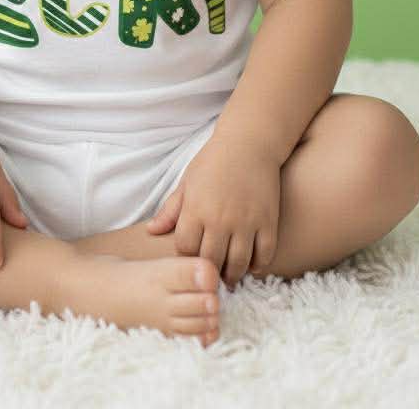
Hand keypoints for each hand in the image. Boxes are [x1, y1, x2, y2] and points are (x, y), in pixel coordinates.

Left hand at [146, 132, 281, 288]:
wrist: (248, 142)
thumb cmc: (213, 161)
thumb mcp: (187, 182)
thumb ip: (171, 210)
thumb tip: (151, 231)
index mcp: (196, 208)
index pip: (185, 249)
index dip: (185, 256)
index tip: (190, 256)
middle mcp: (220, 218)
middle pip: (211, 261)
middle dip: (208, 271)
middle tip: (209, 276)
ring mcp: (246, 221)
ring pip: (238, 264)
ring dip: (232, 275)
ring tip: (228, 276)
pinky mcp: (268, 221)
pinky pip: (264, 255)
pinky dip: (258, 266)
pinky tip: (251, 265)